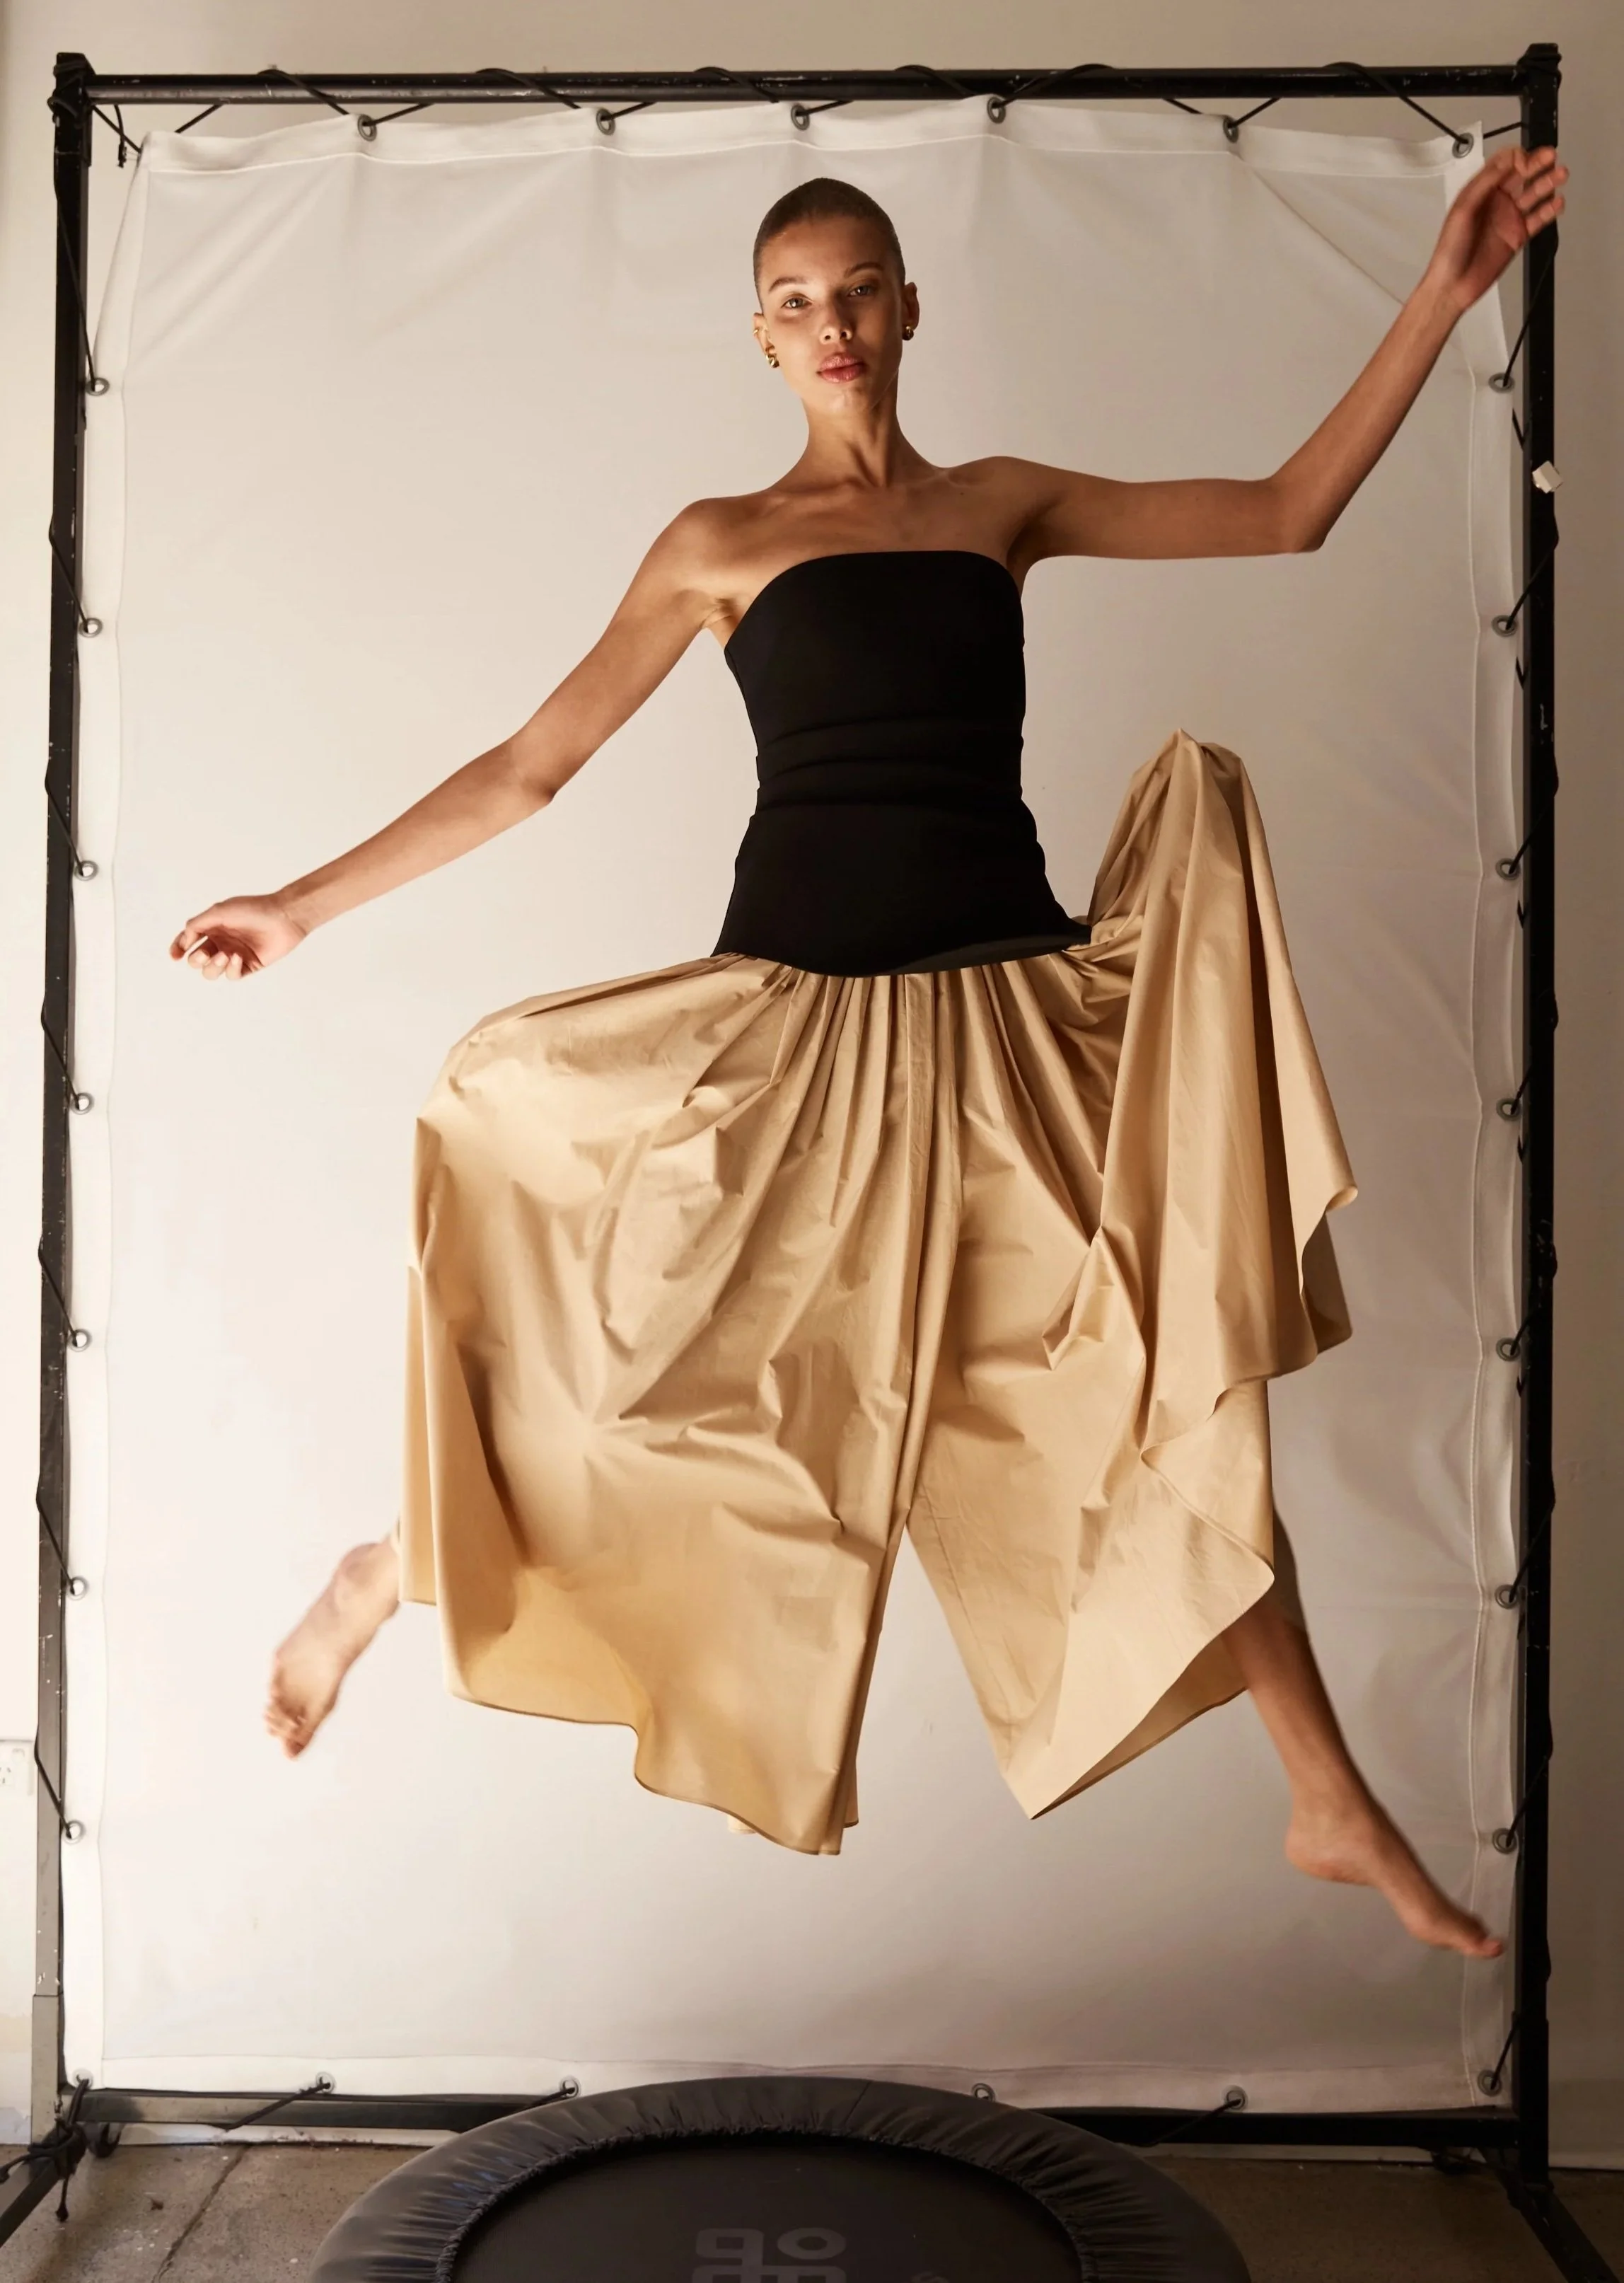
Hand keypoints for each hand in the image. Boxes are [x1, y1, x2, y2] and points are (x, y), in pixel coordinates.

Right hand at [170, 893, 307, 979]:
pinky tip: (238, 958)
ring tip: (224, 956)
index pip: (188, 941)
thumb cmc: (252, 909)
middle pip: (196, 960)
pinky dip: (231, 969)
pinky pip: (232, 976)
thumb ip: (197, 924)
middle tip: (206, 954)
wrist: (282, 917)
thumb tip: (184, 938)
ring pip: (211, 972)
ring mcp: (233, 955)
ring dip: (213, 967)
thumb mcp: (219, 911)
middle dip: (196, 960)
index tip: (175, 956)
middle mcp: (220, 942)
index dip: (178, 949)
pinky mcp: (248, 966)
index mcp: (211, 928)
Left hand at [1428, 145, 1565, 313]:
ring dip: (1548, 182)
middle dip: (1538, 163)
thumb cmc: (1450, 250)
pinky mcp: (1518, 236)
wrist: (1453, 286)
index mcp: (1480, 191)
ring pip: (1534, 194)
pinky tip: (1558, 202)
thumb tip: (1507, 159)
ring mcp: (1509, 218)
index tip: (1526, 163)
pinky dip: (1549, 210)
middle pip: (1523, 174)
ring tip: (1561, 174)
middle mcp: (1496, 201)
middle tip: (1552, 156)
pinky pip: (1538, 219)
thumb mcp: (1463, 209)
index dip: (1517, 158)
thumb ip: (1486, 182)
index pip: (1504, 163)